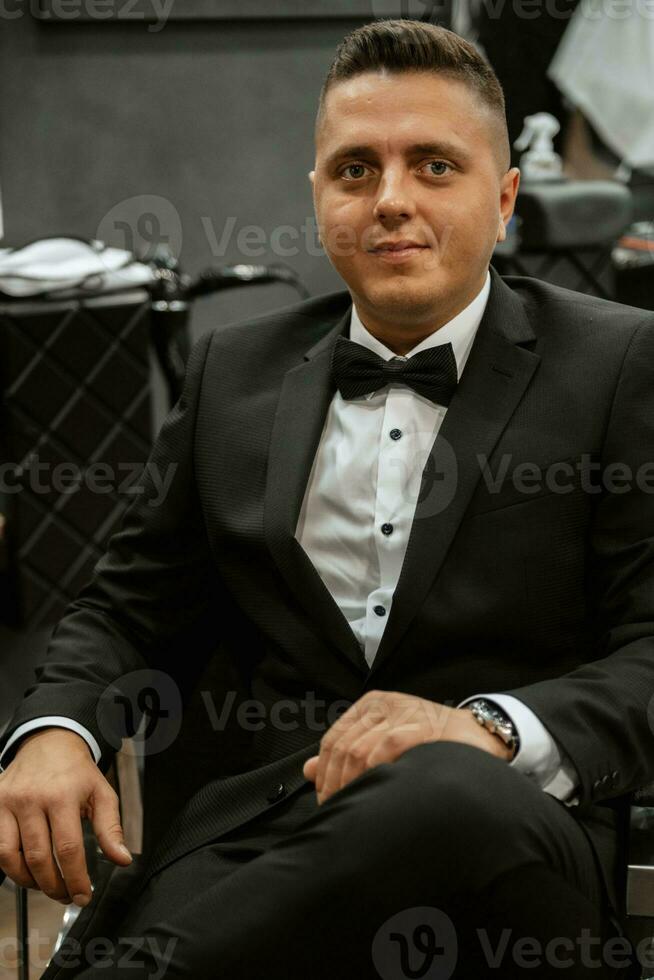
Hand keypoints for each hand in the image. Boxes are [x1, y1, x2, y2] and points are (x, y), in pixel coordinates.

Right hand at [0, 728, 131, 906]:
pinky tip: (27, 869)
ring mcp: (8, 802)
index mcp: (63, 795)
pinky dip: (10, 866)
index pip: (68, 848)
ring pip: (11, 857)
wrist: (49, 743)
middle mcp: (32, 799)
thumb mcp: (102, 793)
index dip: (76, 879)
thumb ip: (111, 828)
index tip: (83, 896)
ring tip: (47, 885)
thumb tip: (122, 859)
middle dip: (54, 886)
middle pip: (38, 858)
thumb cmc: (77, 771)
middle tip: (66, 895)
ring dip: (29, 881)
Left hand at [302, 690, 512, 804]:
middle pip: (343, 748)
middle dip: (336, 785)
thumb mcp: (385, 741)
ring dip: (353, 785)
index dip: (325, 775)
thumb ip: (347, 753)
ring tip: (357, 808)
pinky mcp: (421, 725)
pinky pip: (385, 749)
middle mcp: (383, 705)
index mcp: (371, 705)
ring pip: (359, 751)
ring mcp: (402, 713)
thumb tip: (309, 770)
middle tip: (340, 812)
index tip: (327, 802)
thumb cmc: (433, 742)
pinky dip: (376, 774)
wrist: (481, 735)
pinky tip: (379, 792)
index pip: (333, 740)